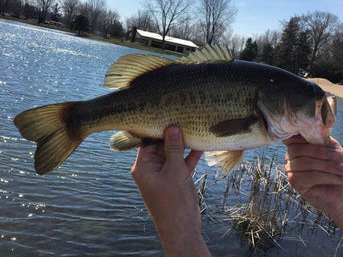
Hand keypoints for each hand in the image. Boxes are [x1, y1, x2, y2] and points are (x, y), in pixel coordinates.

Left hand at [131, 126, 209, 256]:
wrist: (182, 228)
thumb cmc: (173, 201)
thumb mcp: (174, 171)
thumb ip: (174, 148)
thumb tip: (172, 127)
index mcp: (143, 167)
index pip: (148, 141)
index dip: (158, 128)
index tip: (168, 114)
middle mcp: (151, 169)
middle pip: (160, 145)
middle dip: (172, 134)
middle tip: (183, 117)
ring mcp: (163, 174)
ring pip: (173, 154)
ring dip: (183, 144)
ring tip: (192, 126)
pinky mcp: (175, 179)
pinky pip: (181, 163)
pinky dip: (190, 156)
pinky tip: (200, 144)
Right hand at [283, 135, 342, 218]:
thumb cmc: (340, 168)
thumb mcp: (333, 148)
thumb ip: (320, 138)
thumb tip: (311, 128)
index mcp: (298, 146)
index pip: (293, 137)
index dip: (305, 138)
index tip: (326, 143)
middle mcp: (290, 157)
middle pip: (297, 150)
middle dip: (320, 153)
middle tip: (339, 158)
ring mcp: (291, 170)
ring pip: (304, 164)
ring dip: (327, 166)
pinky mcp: (295, 184)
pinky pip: (308, 177)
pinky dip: (327, 177)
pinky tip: (341, 179)